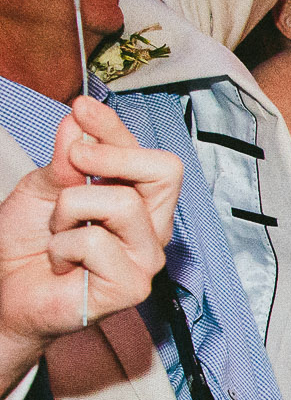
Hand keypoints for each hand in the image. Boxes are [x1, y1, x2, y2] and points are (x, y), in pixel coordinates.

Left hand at [0, 98, 181, 358]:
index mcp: (139, 199)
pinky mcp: (131, 287)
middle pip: (165, 171)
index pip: (146, 153)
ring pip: (122, 203)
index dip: (114, 127)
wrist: (5, 292)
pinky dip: (62, 248)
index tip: (81, 107)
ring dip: (70, 210)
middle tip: (74, 165)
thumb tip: (78, 123)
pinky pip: (95, 243)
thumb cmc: (28, 244)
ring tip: (57, 233)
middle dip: (112, 157)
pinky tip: (61, 264)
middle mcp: (152, 227)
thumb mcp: (43, 189)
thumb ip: (66, 159)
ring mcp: (145, 258)